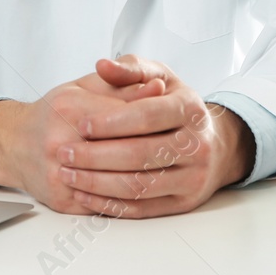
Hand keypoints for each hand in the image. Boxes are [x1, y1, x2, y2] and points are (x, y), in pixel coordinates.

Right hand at [0, 66, 167, 215]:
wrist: (15, 143)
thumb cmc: (54, 111)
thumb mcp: (86, 86)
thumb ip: (123, 85)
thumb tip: (159, 88)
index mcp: (69, 107)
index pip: (126, 114)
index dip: (154, 114)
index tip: (175, 114)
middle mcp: (60, 142)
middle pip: (128, 151)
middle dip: (159, 148)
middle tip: (183, 144)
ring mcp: (60, 175)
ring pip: (122, 183)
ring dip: (152, 175)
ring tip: (172, 166)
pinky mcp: (62, 200)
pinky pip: (107, 206)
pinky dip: (133, 199)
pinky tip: (150, 189)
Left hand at [58, 55, 255, 217]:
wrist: (211, 145)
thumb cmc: (174, 106)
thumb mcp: (159, 78)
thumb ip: (130, 69)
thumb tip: (102, 65)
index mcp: (191, 109)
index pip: (149, 116)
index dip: (112, 121)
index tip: (82, 124)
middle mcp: (198, 145)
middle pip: (141, 154)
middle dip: (97, 155)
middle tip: (64, 153)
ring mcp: (193, 177)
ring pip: (139, 186)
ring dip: (98, 183)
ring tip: (68, 174)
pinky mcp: (183, 203)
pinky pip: (141, 209)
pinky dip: (109, 205)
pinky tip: (84, 194)